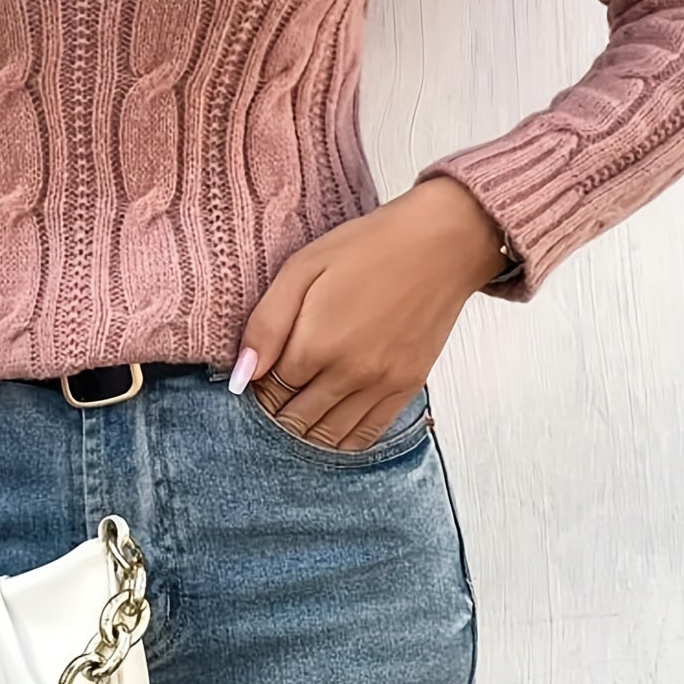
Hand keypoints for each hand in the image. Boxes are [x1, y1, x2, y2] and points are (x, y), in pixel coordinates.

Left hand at [231, 177, 507, 449]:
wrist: (441, 244)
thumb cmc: (368, 247)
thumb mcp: (303, 268)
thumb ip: (267, 324)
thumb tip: (242, 376)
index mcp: (316, 344)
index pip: (270, 390)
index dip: (259, 384)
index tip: (261, 371)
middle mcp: (349, 374)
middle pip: (296, 418)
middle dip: (278, 411)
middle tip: (275, 393)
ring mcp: (381, 385)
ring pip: (329, 435)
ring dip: (306, 429)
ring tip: (299, 408)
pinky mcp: (407, 387)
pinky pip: (367, 435)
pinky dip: (343, 440)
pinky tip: (330, 425)